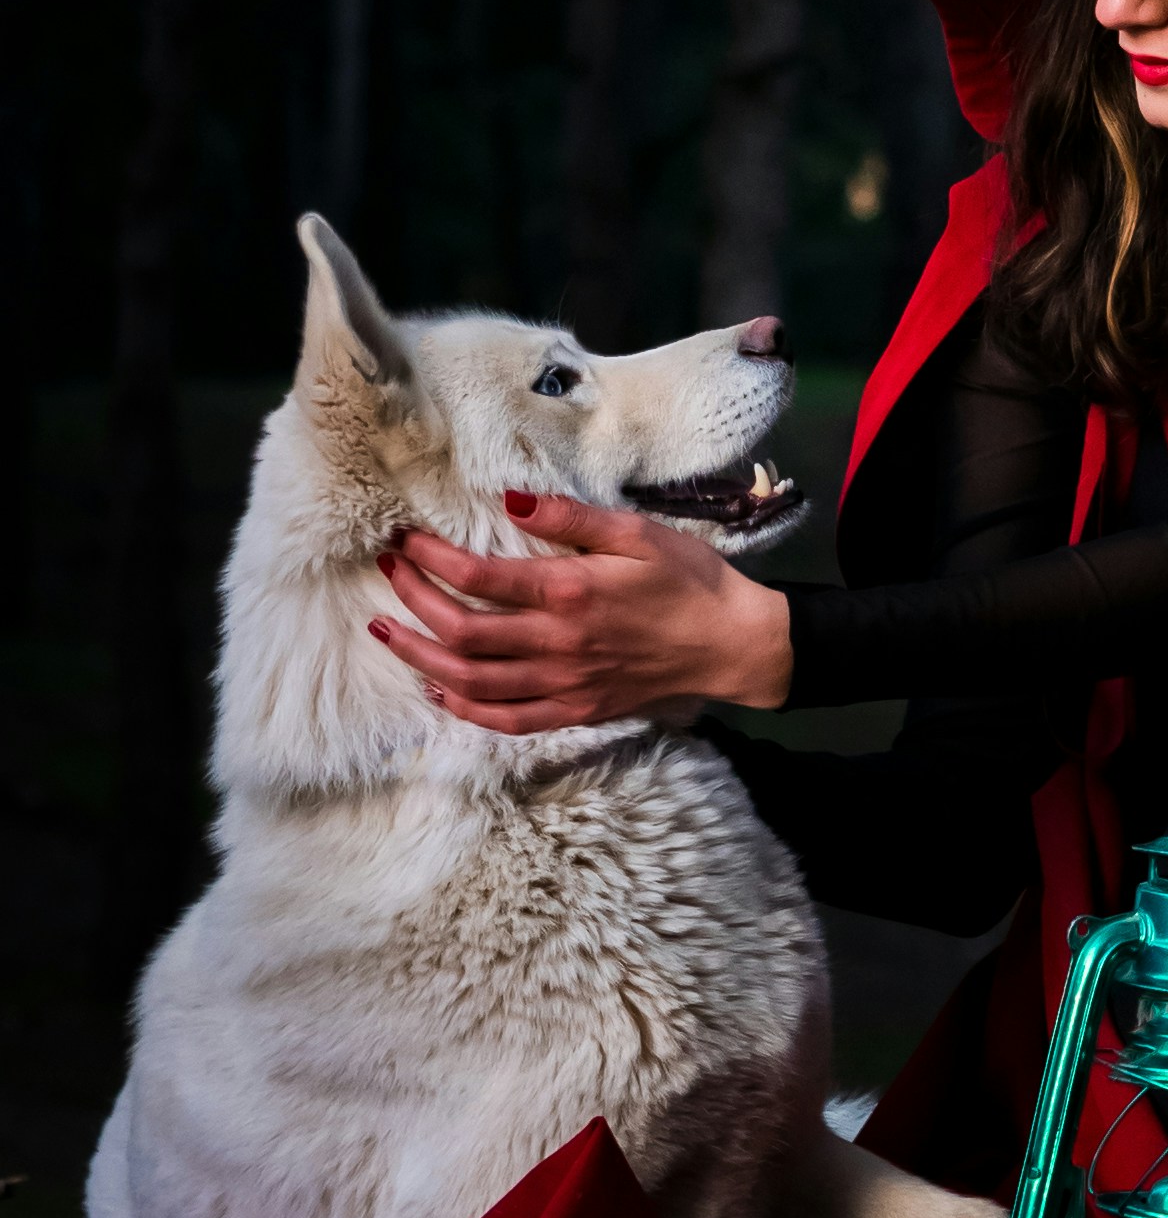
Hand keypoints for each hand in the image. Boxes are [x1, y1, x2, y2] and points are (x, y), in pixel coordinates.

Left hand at [373, 498, 795, 731]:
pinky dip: (463, 708)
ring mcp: (562, 684)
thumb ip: (569, 517)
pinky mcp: (573, 711)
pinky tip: (438, 690)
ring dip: (419, 658)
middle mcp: (556, 644)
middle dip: (414, 601)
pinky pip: (504, 720)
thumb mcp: (637, 531)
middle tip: (387, 575)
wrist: (730, 643)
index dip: (431, 559)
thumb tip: (506, 497)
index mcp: (569, 592)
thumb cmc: (689, 578)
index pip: (479, 577)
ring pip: (470, 681)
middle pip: (461, 631)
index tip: (404, 541)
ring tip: (388, 632)